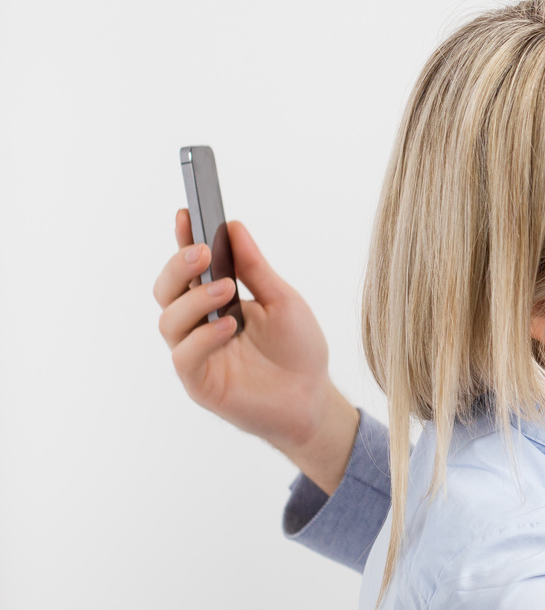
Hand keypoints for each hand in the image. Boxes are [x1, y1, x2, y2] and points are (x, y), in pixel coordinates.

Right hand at [153, 209, 359, 492]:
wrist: (313, 397)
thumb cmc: (298, 349)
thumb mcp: (282, 300)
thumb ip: (256, 268)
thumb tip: (233, 226)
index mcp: (216, 300)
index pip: (190, 267)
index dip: (183, 239)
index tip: (186, 212)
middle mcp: (198, 324)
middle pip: (166, 289)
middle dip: (178, 266)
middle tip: (202, 252)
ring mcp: (196, 353)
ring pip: (169, 320)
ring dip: (194, 300)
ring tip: (226, 290)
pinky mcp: (199, 382)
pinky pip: (184, 356)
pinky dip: (203, 337)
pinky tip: (228, 326)